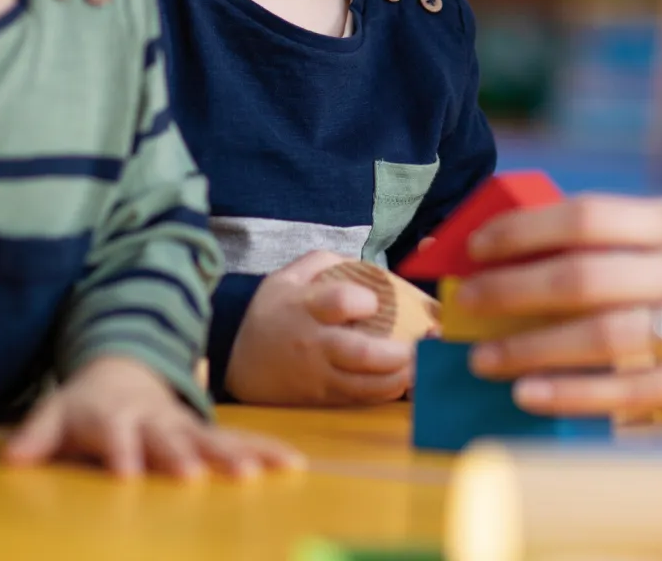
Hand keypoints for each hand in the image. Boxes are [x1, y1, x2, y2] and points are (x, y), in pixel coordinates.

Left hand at [3, 355, 303, 477]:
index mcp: (115, 416)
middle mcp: (155, 419)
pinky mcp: (208, 434)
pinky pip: (240, 442)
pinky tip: (291, 464)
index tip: (126, 475)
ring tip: (255, 475)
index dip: (120, 453)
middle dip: (183, 457)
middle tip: (194, 477)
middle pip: (169, 438)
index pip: (115, 436)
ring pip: (212, 439)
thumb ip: (36, 435)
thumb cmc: (86, 405)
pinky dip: (265, 450)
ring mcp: (185, 425)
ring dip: (234, 455)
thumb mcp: (55, 412)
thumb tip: (12, 458)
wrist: (124, 368)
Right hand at [225, 251, 415, 405]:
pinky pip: (362, 400)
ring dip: (402, 378)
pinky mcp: (324, 399)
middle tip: (423, 344)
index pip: (337, 303)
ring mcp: (319, 376)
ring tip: (423, 364)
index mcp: (304, 307)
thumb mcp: (285, 278)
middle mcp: (313, 344)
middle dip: (398, 353)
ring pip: (366, 385)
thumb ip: (323, 262)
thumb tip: (364, 261)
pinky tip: (407, 381)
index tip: (373, 301)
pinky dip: (388, 393)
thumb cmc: (270, 315)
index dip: (361, 301)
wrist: (237, 364)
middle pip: (360, 354)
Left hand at [456, 195, 661, 415]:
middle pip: (584, 275)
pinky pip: (636, 389)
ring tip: (485, 360)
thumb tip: (547, 249)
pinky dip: (577, 393)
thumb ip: (644, 240)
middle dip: (512, 291)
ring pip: (602, 335)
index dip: (525, 231)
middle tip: (467, 304)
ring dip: (532, 349)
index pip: (589, 216)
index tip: (478, 247)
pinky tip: (536, 396)